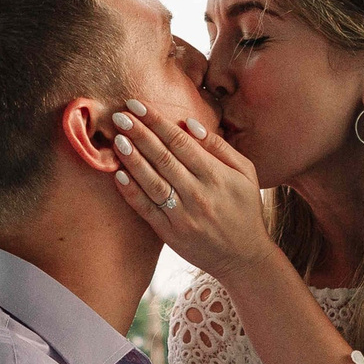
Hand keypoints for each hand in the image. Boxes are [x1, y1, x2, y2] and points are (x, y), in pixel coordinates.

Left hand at [108, 101, 277, 284]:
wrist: (244, 258)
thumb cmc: (245, 210)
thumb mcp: (246, 173)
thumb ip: (219, 147)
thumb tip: (190, 123)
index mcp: (217, 176)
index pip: (181, 141)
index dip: (157, 121)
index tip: (138, 105)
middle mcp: (199, 194)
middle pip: (164, 158)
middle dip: (140, 134)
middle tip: (119, 115)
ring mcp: (183, 216)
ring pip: (153, 182)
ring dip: (133, 159)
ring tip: (117, 139)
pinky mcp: (171, 234)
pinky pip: (147, 210)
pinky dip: (131, 192)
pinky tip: (118, 175)